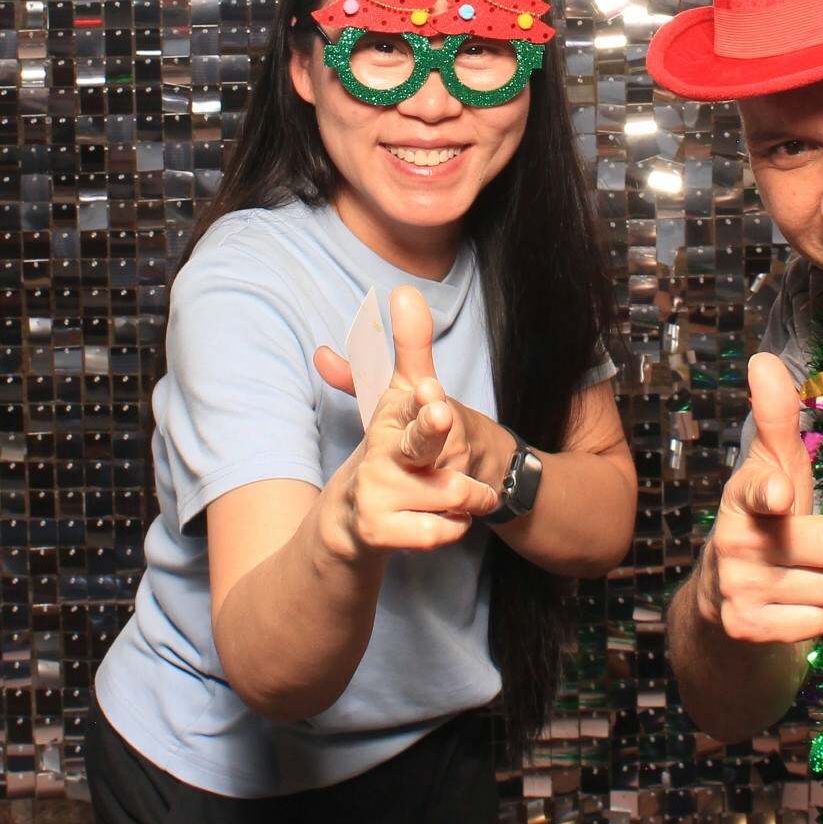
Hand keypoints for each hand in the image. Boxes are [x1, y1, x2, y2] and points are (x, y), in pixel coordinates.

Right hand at [313, 285, 498, 558]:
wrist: (350, 522)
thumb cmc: (389, 451)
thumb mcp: (403, 397)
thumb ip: (411, 347)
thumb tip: (405, 292)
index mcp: (389, 415)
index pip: (412, 401)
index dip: (424, 399)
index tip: (431, 390)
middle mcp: (379, 451)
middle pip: (419, 438)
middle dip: (431, 425)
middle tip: (441, 411)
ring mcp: (376, 493)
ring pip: (453, 493)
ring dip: (472, 497)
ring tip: (464, 493)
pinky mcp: (379, 531)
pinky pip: (443, 530)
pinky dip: (456, 526)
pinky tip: (445, 519)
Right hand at [695, 351, 822, 644]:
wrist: (724, 597)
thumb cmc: (765, 520)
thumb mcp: (774, 469)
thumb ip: (775, 418)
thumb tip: (763, 358)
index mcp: (744, 495)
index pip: (762, 490)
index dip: (774, 493)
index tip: (780, 496)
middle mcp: (734, 541)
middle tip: (805, 544)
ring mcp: (738, 588)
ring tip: (794, 575)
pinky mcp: (746, 628)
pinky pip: (817, 625)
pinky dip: (810, 618)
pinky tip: (785, 606)